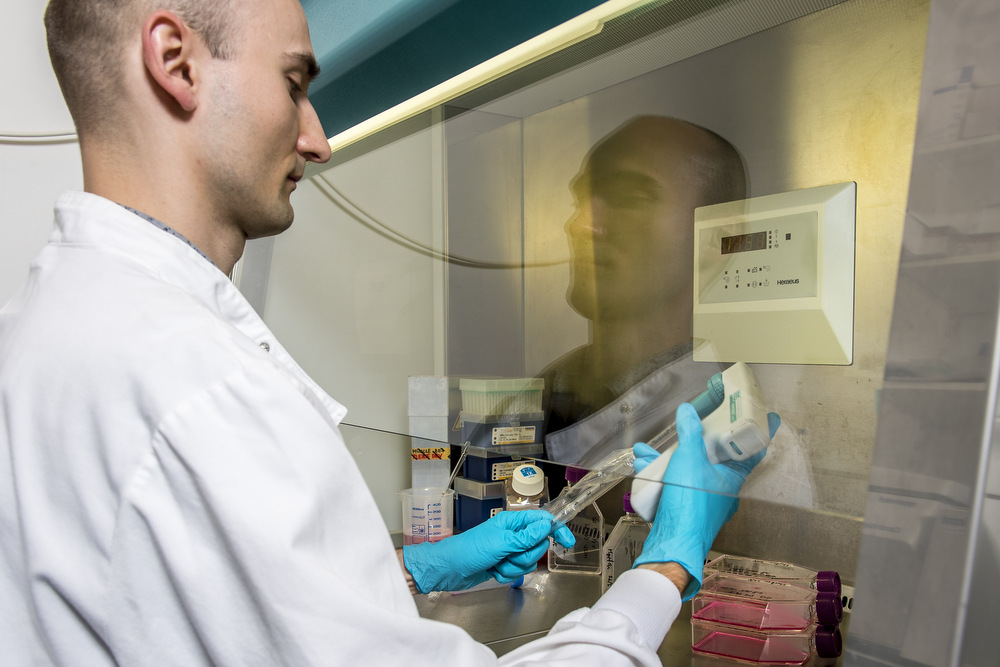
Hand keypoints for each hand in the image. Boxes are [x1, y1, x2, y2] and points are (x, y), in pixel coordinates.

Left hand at [402, 510, 573, 592]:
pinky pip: (519, 572)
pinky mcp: (505, 564)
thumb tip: (547, 526)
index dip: (557, 530)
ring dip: (515, 567)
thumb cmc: (470, 550)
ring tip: (498, 564)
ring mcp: (509, 550)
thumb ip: (525, 536)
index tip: (567, 542)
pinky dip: (507, 574)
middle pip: (538, 545)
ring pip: (529, 561)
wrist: (449, 569)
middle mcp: (513, 534)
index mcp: (513, 521)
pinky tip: (493, 571)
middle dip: (526, 555)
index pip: (543, 521)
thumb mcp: (500, 543)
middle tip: (510, 555)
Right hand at [632, 403, 779, 599]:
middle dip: (692, 441)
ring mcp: (703, 501)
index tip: (767, 416)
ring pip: (687, 471)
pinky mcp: (685, 509)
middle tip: (690, 425)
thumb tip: (687, 410)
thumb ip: (689, 431)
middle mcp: (722, 489)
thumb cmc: (691, 502)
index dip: (756, 430)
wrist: (673, 542)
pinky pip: (675, 486)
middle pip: (713, 458)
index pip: (753, 449)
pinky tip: (642, 466)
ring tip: (646, 450)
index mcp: (734, 477)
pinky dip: (659, 475)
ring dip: (666, 459)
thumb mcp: (689, 458)